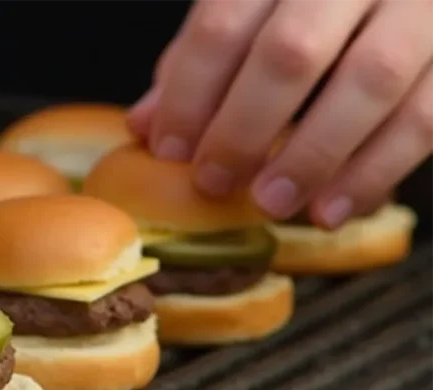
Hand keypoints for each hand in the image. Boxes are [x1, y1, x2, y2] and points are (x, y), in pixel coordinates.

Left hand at [128, 0, 432, 228]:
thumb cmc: (317, 2)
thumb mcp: (255, 8)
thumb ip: (203, 58)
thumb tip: (144, 124)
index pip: (224, 23)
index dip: (189, 92)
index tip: (169, 149)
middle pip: (291, 52)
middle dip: (244, 128)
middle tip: (213, 182)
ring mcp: (420, 8)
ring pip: (369, 81)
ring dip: (311, 156)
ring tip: (270, 203)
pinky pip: (425, 116)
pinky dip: (373, 173)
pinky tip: (330, 210)